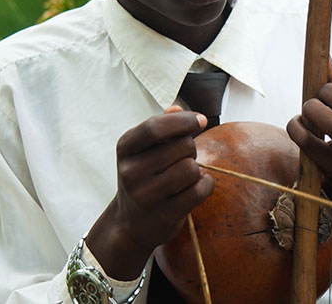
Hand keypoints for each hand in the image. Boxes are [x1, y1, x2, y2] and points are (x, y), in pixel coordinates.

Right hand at [86, 106, 213, 278]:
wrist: (132, 224)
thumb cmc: (144, 177)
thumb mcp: (143, 149)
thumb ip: (161, 126)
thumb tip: (178, 108)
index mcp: (125, 148)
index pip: (155, 127)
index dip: (183, 120)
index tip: (201, 120)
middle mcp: (130, 172)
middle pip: (182, 146)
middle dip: (190, 148)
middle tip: (182, 159)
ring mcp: (146, 196)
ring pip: (191, 169)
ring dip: (196, 169)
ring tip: (185, 176)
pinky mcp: (164, 215)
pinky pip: (199, 190)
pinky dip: (206, 185)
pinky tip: (197, 187)